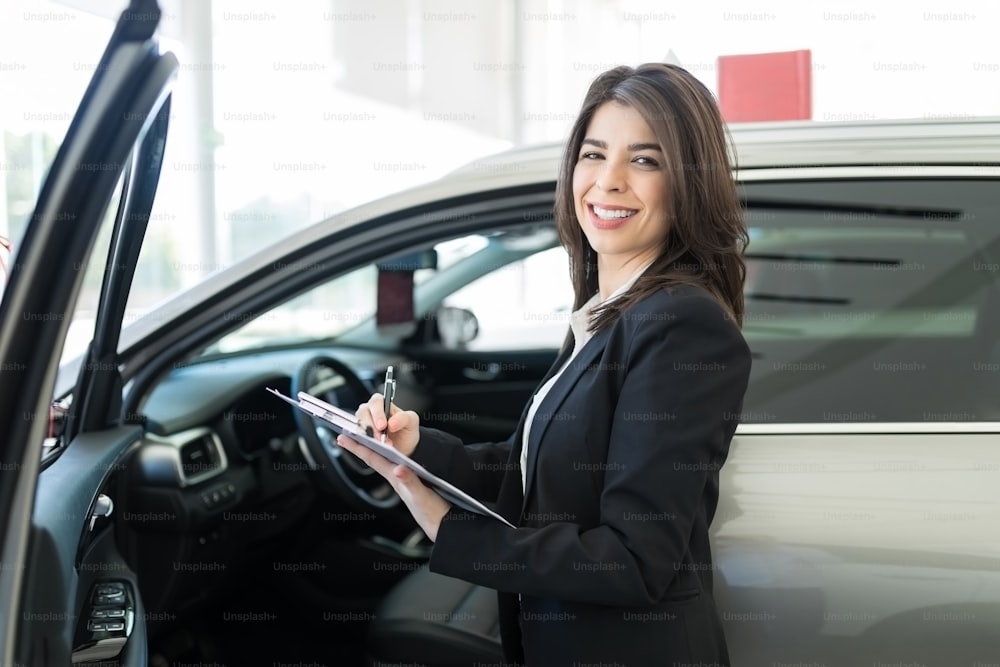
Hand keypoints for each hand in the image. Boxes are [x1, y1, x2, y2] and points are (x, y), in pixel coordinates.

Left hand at [336, 434, 450, 540]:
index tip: (343, 438)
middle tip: (345, 435)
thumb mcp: (420, 496)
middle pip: (374, 459)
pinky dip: (388, 457)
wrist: (442, 525)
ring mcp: (403, 480)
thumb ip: (409, 482)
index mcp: (396, 478)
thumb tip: (398, 469)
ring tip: (361, 442)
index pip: (373, 459)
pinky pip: (395, 465)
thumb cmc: (431, 512)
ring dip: (371, 450)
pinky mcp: (412, 482)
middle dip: (359, 447)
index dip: (357, 447)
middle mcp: (397, 478)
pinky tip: (388, 455)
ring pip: (383, 462)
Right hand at [357, 393, 420, 456]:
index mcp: (383, 404)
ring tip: (376, 444)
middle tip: (378, 438)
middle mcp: (370, 412)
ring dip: (365, 435)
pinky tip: (363, 446)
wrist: (405, 448)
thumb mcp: (411, 422)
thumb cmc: (406, 431)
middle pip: (363, 413)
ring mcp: (363, 425)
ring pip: (357, 425)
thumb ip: (404, 418)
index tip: (382, 425)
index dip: (377, 413)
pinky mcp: (359, 438)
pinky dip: (355, 442)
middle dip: (370, 426)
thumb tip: (392, 423)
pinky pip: (353, 438)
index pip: (376, 402)